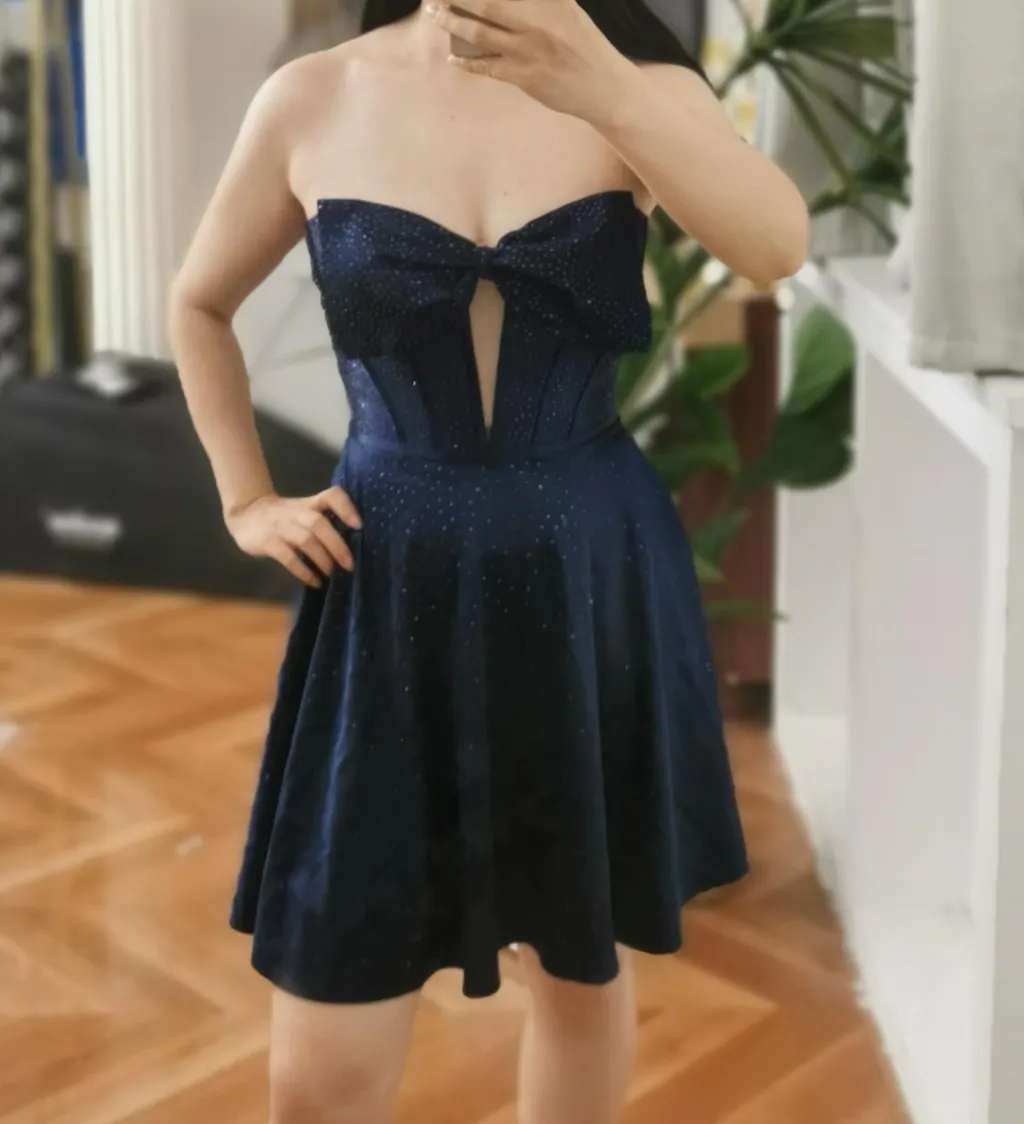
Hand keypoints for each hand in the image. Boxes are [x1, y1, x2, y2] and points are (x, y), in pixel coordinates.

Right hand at [225, 487, 360, 587]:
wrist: (245, 513)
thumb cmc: (285, 517)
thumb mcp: (304, 511)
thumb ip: (324, 522)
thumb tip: (352, 548)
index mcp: (310, 504)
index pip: (332, 496)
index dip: (346, 508)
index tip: (359, 525)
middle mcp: (297, 513)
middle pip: (318, 523)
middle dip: (337, 545)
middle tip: (349, 565)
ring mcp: (281, 527)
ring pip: (305, 540)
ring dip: (322, 559)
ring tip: (332, 574)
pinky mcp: (267, 542)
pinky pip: (288, 557)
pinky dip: (303, 571)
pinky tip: (314, 581)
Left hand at [426, 0, 636, 120]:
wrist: (603, 86)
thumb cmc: (585, 45)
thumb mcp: (567, 8)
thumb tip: (513, 0)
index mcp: (549, 1)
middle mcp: (536, 21)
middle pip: (486, 4)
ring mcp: (528, 51)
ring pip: (480, 33)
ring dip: (453, 22)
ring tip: (435, 13)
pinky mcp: (523, 77)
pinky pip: (487, 66)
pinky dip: (468, 61)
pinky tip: (453, 57)